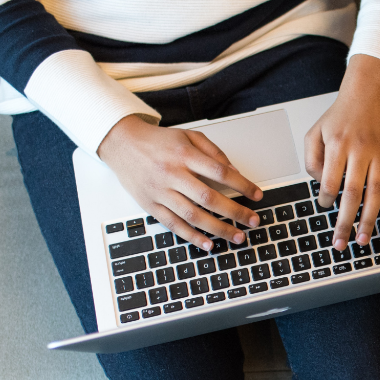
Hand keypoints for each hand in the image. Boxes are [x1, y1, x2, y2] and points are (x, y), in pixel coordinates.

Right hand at [98, 115, 263, 250]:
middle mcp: (172, 174)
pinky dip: (192, 237)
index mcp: (184, 154)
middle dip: (235, 212)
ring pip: (192, 215)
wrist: (122, 144)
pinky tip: (208, 244)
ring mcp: (160, 192)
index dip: (242, 185)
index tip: (257, 194)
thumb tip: (234, 170)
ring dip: (218, 229)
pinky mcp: (150, 205)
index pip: (220, 172)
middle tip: (253, 221)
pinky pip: (173, 225)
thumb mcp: (188, 136)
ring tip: (237, 236)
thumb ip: (213, 152)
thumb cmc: (158, 141)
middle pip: (209, 197)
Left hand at [304, 54, 379, 250]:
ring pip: (375, 193)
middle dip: (345, 222)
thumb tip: (322, 185)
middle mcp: (360, 150)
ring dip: (369, 219)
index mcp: (337, 144)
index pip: (330, 181)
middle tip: (340, 243)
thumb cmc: (341, 115)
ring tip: (362, 239)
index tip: (324, 205)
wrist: (370, 92)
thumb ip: (312, 160)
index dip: (325, 199)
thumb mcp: (315, 131)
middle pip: (352, 194)